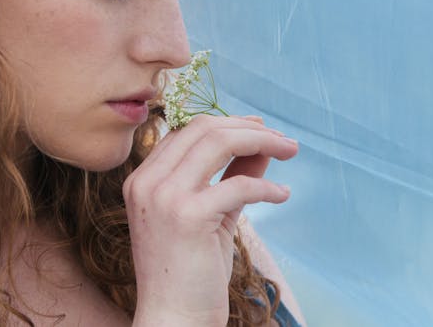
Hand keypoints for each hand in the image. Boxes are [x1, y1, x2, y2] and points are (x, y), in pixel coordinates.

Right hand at [124, 114, 297, 325]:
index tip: (260, 130)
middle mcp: (147, 181)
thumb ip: (230, 177)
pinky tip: (283, 195)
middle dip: (249, 127)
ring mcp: (164, 196)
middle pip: (203, 129)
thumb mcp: (211, 215)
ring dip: (262, 142)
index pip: (187, 131)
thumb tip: (262, 146)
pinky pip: (238, 185)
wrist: (173, 318)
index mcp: (144, 178)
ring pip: (218, 142)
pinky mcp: (187, 216)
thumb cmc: (190, 272)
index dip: (228, 124)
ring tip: (289, 151)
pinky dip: (267, 187)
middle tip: (283, 139)